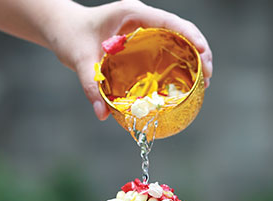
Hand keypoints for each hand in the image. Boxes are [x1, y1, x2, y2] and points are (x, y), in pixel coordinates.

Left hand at [46, 0, 212, 119]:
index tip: (203, 52)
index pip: (169, 21)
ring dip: (194, 57)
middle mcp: (142, 18)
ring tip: (205, 80)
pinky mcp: (143, 40)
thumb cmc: (70, 36)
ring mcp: (145, 28)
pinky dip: (181, 62)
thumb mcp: (79, 59)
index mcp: (131, 13)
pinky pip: (168, 48)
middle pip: (181, 30)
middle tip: (209, 75)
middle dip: (200, 50)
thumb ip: (90, 86)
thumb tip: (102, 114)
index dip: (190, 35)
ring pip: (178, 39)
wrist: (63, 28)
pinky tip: (188, 80)